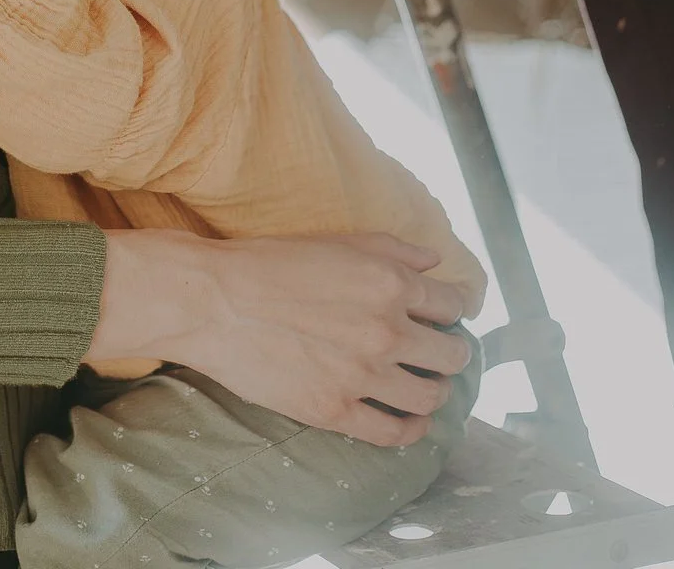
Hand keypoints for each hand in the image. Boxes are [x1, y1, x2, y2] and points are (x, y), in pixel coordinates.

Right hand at [94, 231, 470, 446]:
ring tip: (427, 386)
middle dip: (453, 353)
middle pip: (450, 355)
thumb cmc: (272, 262)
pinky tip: (410, 422)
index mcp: (390, 282)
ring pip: (429, 397)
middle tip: (443, 353)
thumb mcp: (339, 240)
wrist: (216, 301)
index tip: (451, 316)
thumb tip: (436, 259)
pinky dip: (410, 430)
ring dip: (435, 391)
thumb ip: (395, 248)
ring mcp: (363, 375)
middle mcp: (387, 330)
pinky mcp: (336, 411)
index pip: (453, 304)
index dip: (457, 310)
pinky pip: (392, 433)